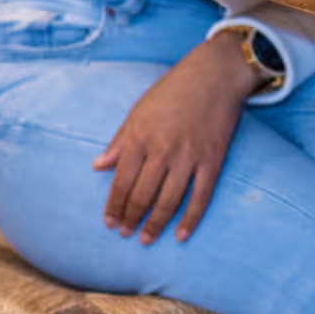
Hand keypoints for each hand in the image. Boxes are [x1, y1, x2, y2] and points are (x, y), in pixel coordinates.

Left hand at [93, 29, 266, 243]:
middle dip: (130, 218)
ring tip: (145, 239)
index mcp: (140, 137)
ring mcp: (188, 157)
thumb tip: (98, 165)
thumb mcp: (138, 110)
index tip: (109, 222)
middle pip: (142, 195)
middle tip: (124, 234)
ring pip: (168, 201)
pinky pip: (200, 197)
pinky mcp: (212, 160)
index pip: (121, 181)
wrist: (215, 74)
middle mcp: (162, 150)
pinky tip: (180, 235)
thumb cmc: (173, 89)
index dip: (113, 206)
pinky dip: (190, 219)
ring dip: (154, 225)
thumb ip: (119, 140)